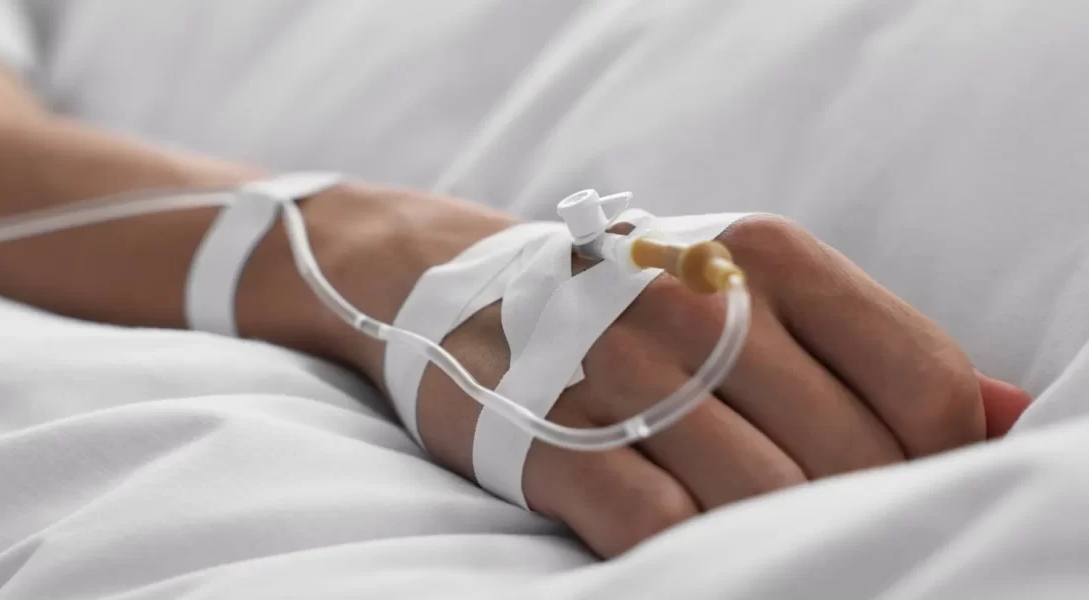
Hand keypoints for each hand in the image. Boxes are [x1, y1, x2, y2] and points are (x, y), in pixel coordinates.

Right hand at [398, 215, 1031, 556]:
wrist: (460, 291)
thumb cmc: (635, 302)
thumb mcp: (754, 287)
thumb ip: (877, 347)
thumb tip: (1006, 417)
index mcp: (764, 257)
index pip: (920, 382)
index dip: (938, 461)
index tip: (904, 486)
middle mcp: (697, 305)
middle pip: (853, 456)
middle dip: (862, 511)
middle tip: (838, 529)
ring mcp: (621, 374)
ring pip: (763, 501)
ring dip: (783, 542)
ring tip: (775, 545)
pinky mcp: (555, 439)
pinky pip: (661, 527)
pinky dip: (697, 556)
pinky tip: (698, 546)